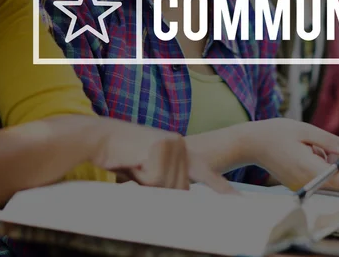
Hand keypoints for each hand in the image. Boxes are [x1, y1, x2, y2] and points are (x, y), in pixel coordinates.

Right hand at [90, 118, 233, 192]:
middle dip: (157, 188)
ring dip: (147, 182)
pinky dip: (140, 177)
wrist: (100, 138)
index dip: (220, 187)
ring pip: (166, 186)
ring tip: (134, 165)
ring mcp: (173, 144)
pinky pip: (154, 180)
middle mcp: (181, 145)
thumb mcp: (150, 168)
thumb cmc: (122, 156)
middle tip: (138, 170)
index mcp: (182, 149)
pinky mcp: (161, 147)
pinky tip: (133, 161)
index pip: (204, 172)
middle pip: (180, 187)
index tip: (237, 200)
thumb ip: (167, 179)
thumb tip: (181, 196)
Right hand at [242, 119, 338, 190]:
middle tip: (338, 140)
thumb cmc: (276, 133)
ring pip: (325, 175)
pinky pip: (315, 175)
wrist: (251, 143)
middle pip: (334, 178)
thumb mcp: (305, 130)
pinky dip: (317, 163)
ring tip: (311, 142)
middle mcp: (304, 181)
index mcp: (308, 168)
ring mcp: (299, 184)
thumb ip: (329, 141)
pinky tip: (305, 149)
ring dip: (327, 159)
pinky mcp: (295, 183)